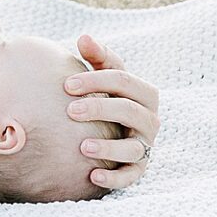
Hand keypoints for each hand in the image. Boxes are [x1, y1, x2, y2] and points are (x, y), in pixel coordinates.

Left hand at [66, 33, 161, 190]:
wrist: (115, 130)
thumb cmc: (108, 96)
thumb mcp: (105, 75)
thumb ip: (97, 57)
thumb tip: (84, 37)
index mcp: (143, 93)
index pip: (124, 80)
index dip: (96, 80)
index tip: (66, 84)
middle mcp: (149, 120)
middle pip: (128, 111)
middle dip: (99, 109)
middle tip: (70, 111)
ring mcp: (145, 146)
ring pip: (132, 148)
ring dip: (108, 148)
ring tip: (82, 147)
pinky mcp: (137, 169)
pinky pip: (130, 177)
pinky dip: (114, 179)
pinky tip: (93, 177)